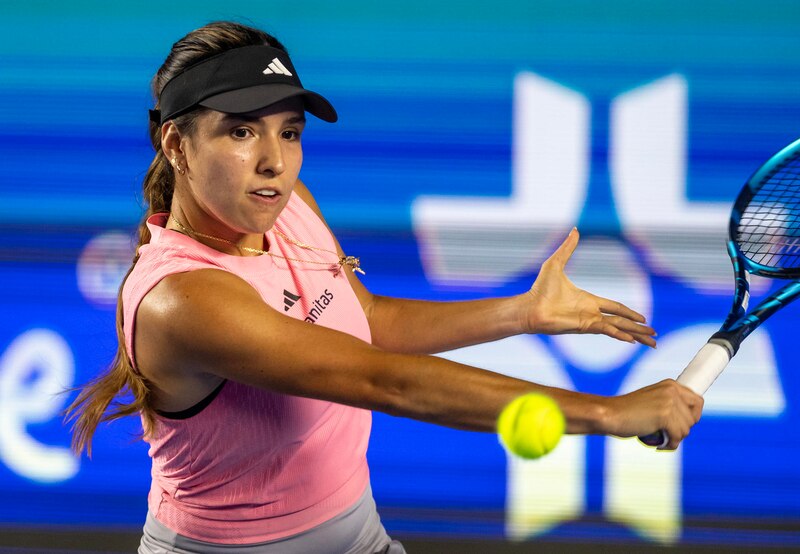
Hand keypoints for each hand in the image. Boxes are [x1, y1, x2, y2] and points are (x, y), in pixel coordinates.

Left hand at [521, 228, 656, 346]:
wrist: (529, 306)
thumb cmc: (539, 289)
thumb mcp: (555, 263)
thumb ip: (567, 247)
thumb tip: (575, 228)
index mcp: (588, 300)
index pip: (615, 307)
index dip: (629, 312)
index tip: (642, 318)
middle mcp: (592, 313)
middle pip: (622, 321)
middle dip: (639, 327)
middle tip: (654, 334)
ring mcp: (589, 321)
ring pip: (619, 327)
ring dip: (636, 334)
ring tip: (652, 341)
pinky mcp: (585, 327)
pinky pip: (608, 330)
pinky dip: (621, 334)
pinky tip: (633, 340)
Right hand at [603, 379, 703, 449]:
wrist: (609, 414)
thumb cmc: (627, 412)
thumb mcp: (652, 402)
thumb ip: (669, 405)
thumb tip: (690, 420)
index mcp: (670, 384)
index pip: (698, 401)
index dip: (693, 416)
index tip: (682, 425)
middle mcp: (672, 390)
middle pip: (693, 419)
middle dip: (681, 430)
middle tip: (665, 434)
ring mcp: (669, 402)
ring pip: (685, 430)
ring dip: (673, 438)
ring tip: (658, 438)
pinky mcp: (665, 415)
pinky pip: (677, 437)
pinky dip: (669, 445)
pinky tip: (657, 445)